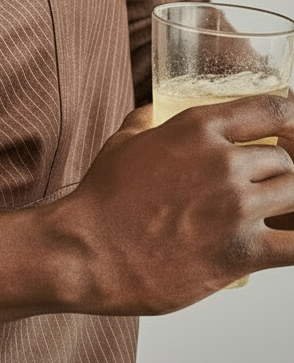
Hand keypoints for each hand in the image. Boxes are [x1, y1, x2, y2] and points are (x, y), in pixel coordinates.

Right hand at [48, 95, 293, 314]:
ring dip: (289, 205)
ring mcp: (236, 207)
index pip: (273, 110)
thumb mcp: (124, 141)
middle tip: (268, 185)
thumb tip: (154, 110)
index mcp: (197, 128)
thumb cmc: (102, 198)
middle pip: (287, 160)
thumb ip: (148, 119)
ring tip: (272, 214)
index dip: (292, 120)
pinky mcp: (242, 253)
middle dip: (282, 173)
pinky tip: (286, 242)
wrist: (90, 249)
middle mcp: (223, 162)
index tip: (289, 132)